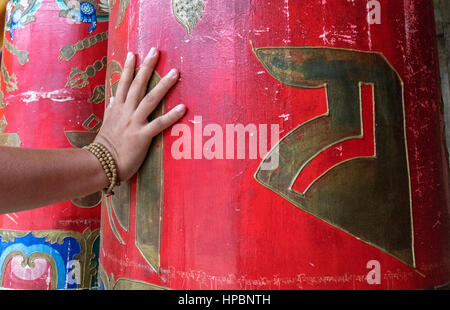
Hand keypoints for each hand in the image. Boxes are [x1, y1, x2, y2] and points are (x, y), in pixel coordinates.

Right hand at [94, 48, 185, 181]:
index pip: (122, 84)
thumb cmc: (104, 147)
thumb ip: (110, 110)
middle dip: (147, 67)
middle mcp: (125, 112)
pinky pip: (159, 124)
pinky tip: (183, 107)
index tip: (134, 54)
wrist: (100, 165)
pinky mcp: (142, 136)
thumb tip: (112, 98)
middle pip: (137, 85)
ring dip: (163, 86)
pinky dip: (171, 115)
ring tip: (175, 73)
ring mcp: (134, 123)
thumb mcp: (105, 124)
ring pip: (150, 100)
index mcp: (116, 109)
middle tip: (156, 51)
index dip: (128, 68)